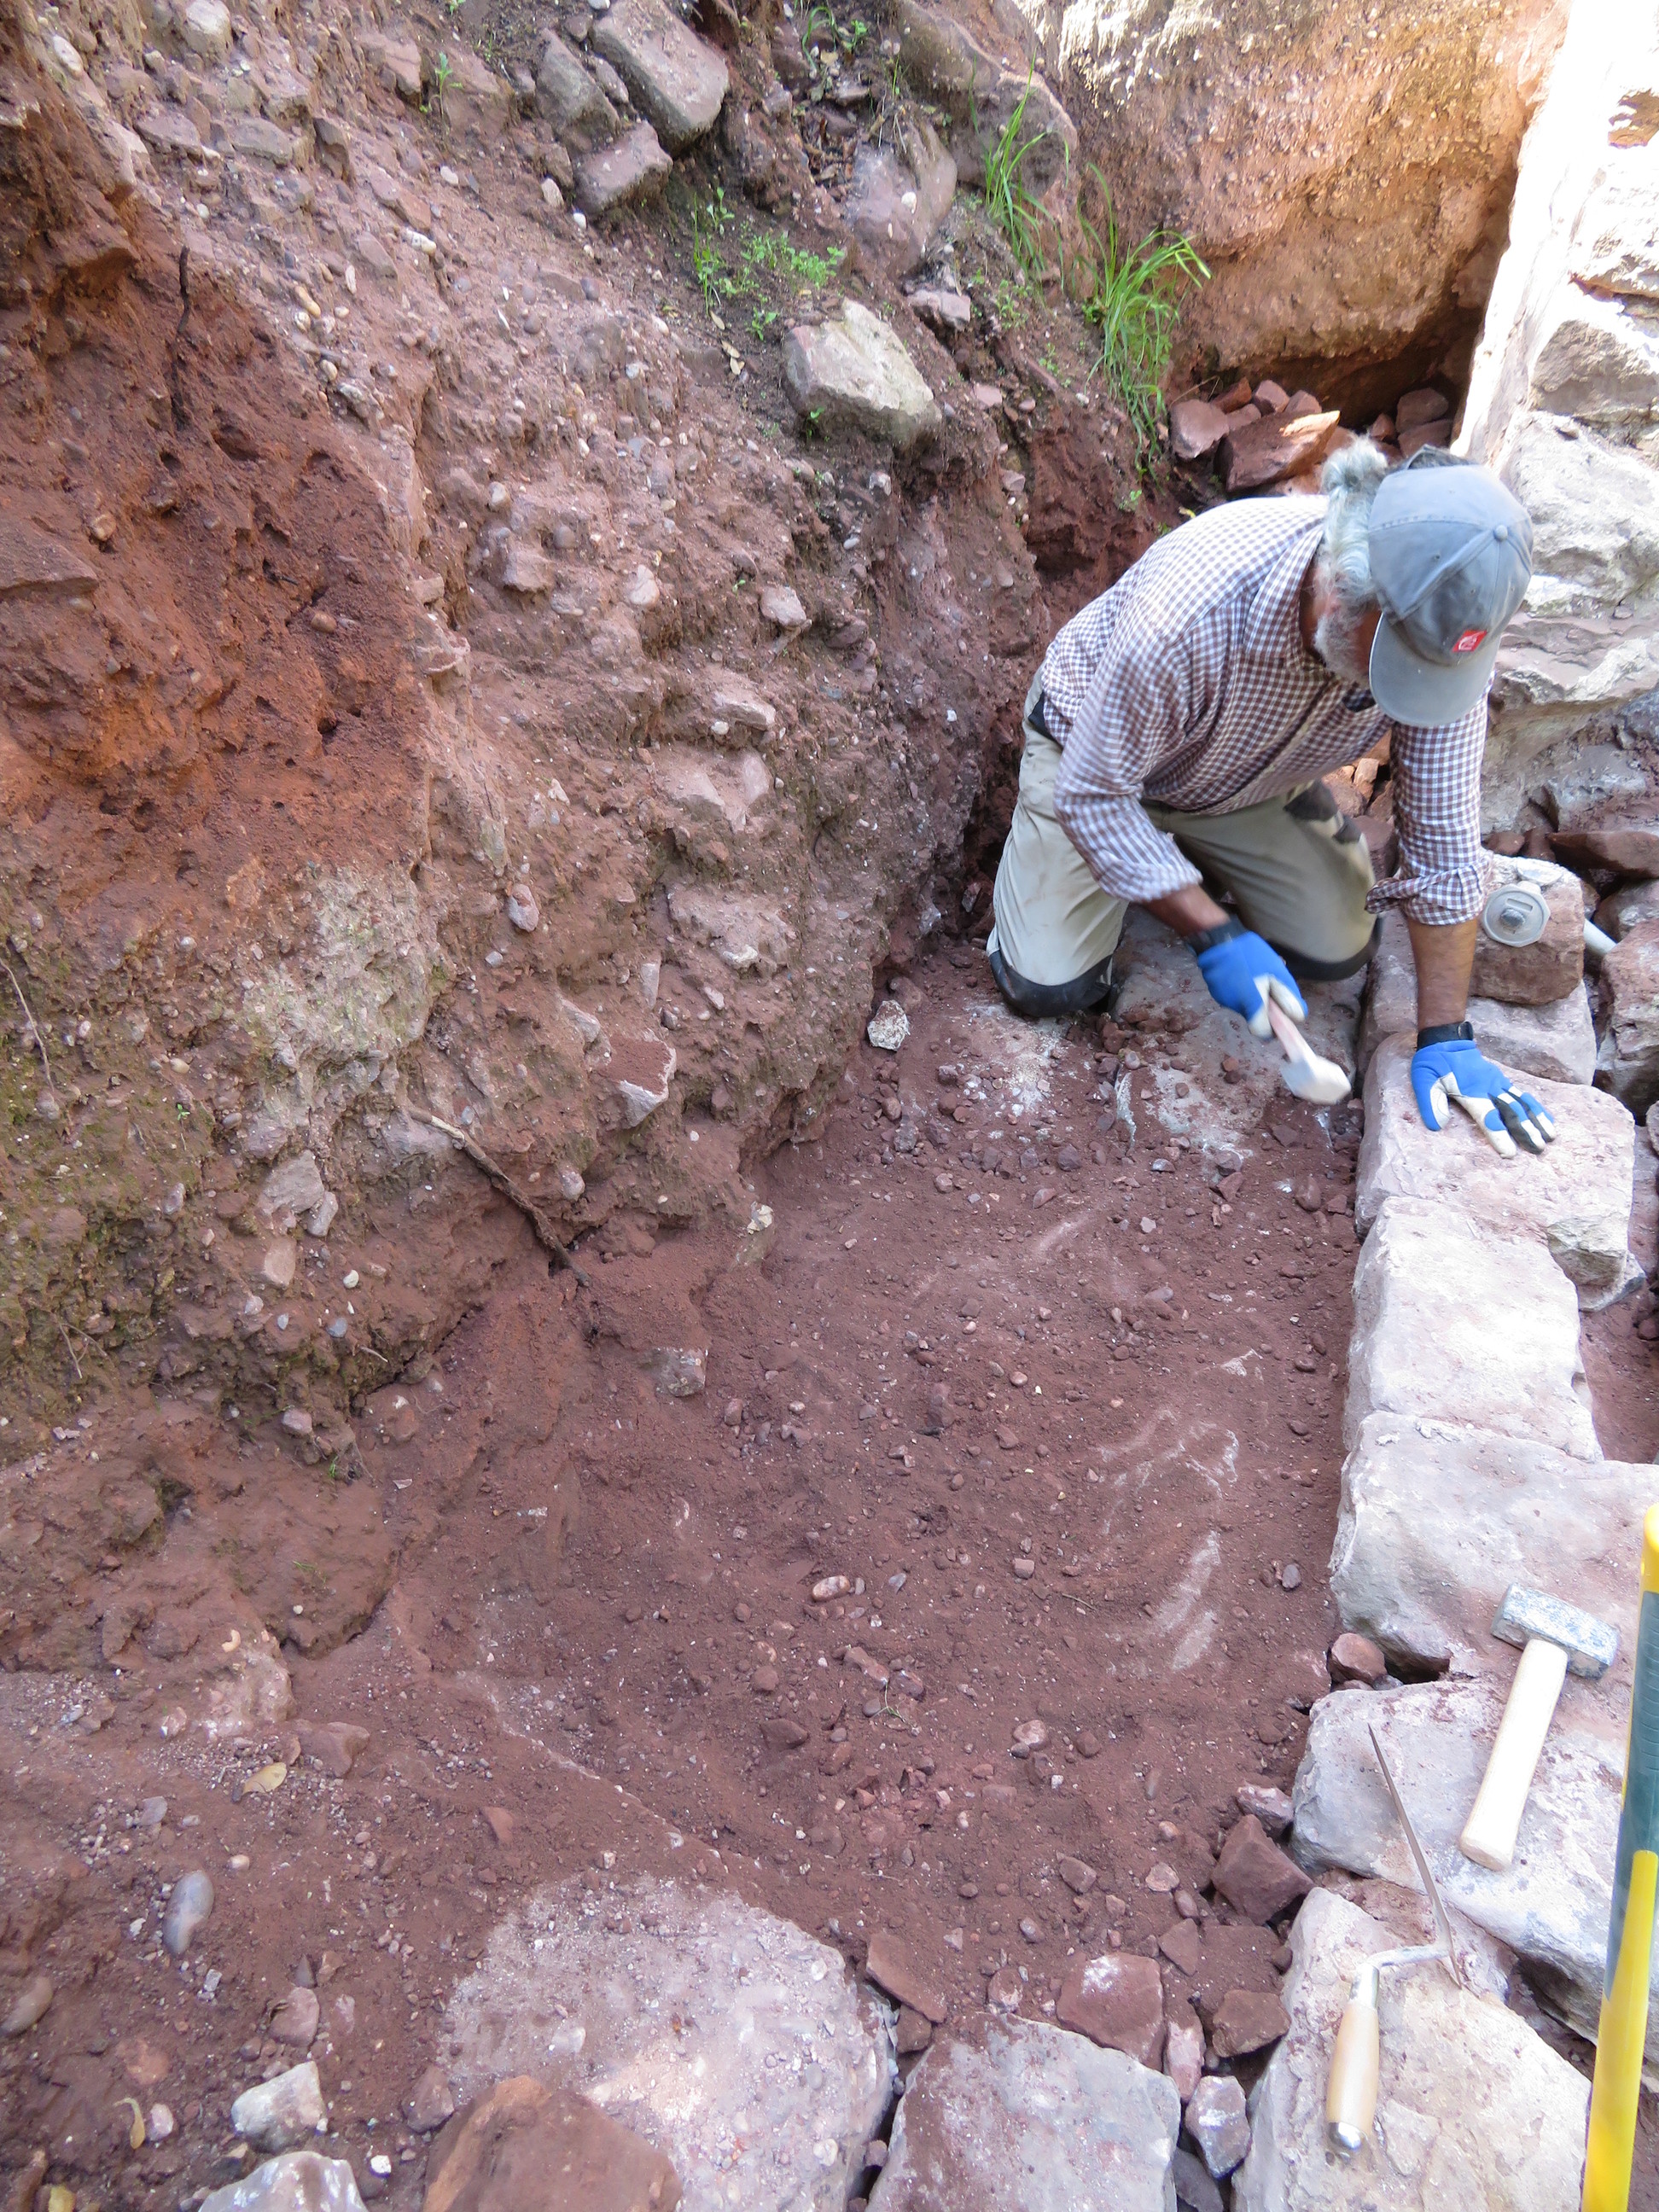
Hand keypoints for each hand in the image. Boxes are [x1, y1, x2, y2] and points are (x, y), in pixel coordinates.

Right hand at [1193, 926, 1306, 1039]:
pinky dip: (1239, 988)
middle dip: (1263, 1006)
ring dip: (1252, 995)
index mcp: (1253, 1006)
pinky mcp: (1216, 991)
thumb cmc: (1251, 955)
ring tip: (1252, 974)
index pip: (1263, 1033)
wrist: (1219, 940)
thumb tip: (1297, 1017)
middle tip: (1267, 985)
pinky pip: (1233, 996)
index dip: (1272, 1026)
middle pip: (1254, 1017)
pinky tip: (1240, 972)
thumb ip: (1286, 996)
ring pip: (1244, 1005)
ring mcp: (1224, 1000)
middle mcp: (1237, 1008)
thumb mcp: (1276, 972)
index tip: (1278, 1013)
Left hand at [1410, 1033, 1554, 1157]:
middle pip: (1512, 1111)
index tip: (1510, 1153)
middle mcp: (1490, 1087)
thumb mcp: (1423, 1080)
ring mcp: (1499, 1083)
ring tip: (1550, 1137)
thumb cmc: (1433, 1063)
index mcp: (1471, 1090)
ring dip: (1537, 1120)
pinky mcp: (1502, 1081)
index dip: (1498, 1135)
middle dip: (1526, 1131)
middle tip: (1539, 1149)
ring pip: (1522, 1103)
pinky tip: (1548, 1119)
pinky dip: (1537, 1108)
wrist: (1446, 1039)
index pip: (1488, 1116)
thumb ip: (1431, 1102)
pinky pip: (1523, 1095)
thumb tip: (1438, 1125)